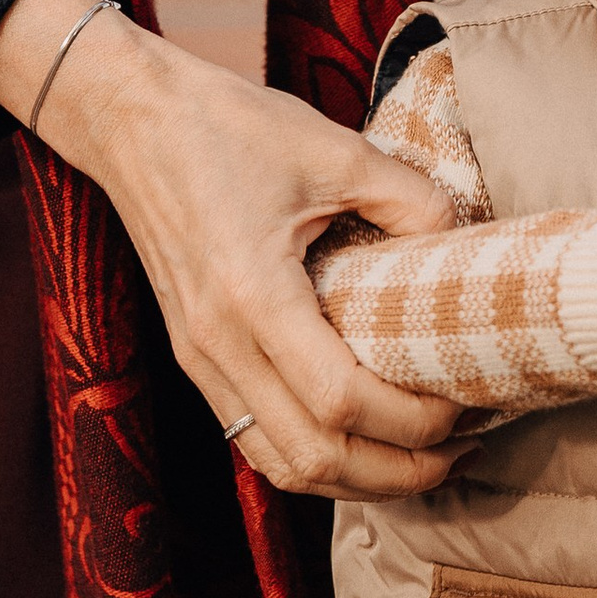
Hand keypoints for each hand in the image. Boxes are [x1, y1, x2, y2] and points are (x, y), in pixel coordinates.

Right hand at [0, 0, 466, 497]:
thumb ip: (408, 199)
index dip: (412, 421)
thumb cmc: (224, 125)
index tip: (464, 401)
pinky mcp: (195, 355)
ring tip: (419, 460)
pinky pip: (253, 438)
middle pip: (313, 458)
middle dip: (396, 473)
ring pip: (278, 464)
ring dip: (353, 479)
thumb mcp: (333, 148)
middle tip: (460, 448)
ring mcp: (199, 358)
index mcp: (252, 295)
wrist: (132, 118)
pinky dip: (311, 458)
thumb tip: (464, 242)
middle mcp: (219, 344)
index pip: (341, 401)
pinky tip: (358, 438)